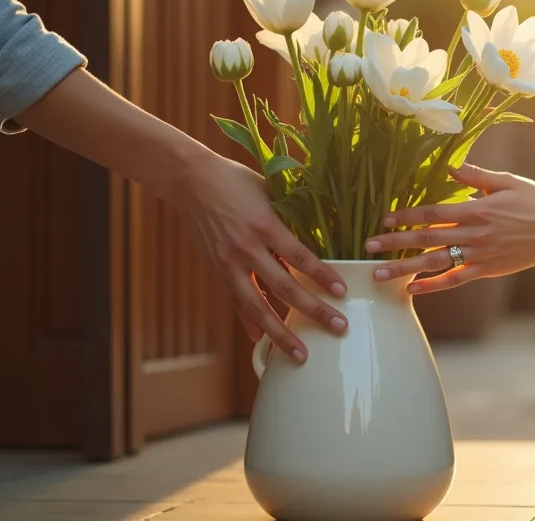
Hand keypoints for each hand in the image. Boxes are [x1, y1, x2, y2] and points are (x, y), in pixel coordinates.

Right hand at [173, 153, 349, 361]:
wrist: (191, 181)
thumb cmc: (237, 181)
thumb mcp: (270, 192)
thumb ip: (292, 217)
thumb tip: (323, 232)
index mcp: (265, 225)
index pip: (301, 257)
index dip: (323, 276)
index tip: (343, 292)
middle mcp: (246, 248)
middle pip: (285, 288)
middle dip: (314, 311)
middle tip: (339, 328)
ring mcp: (228, 263)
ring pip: (257, 307)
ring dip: (280, 333)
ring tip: (301, 354)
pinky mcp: (216, 270)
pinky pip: (236, 302)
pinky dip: (249, 322)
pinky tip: (260, 340)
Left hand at [364, 164, 534, 293]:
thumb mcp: (505, 181)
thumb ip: (476, 176)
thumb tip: (450, 167)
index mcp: (476, 208)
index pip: (432, 213)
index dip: (406, 216)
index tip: (384, 218)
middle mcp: (475, 233)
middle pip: (426, 239)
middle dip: (395, 243)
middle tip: (368, 248)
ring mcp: (481, 254)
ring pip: (435, 263)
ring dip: (404, 269)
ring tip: (378, 275)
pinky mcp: (488, 269)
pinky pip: (456, 280)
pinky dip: (433, 286)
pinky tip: (412, 290)